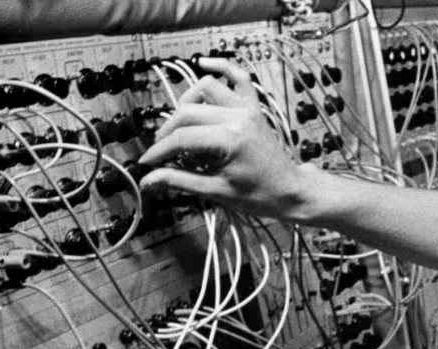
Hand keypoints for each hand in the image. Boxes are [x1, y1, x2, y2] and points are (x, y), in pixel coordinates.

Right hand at [138, 58, 310, 218]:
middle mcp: (238, 118)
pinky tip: (204, 64)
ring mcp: (248, 109)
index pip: (182, 138)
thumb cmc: (258, 195)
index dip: (160, 150)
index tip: (147, 161)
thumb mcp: (215, 191)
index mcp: (230, 140)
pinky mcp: (254, 107)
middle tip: (162, 150)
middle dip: (169, 131)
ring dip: (187, 102)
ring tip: (180, 123)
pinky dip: (223, 68)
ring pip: (206, 89)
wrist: (289, 191)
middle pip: (188, 112)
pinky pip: (240, 78)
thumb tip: (148, 180)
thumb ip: (179, 181)